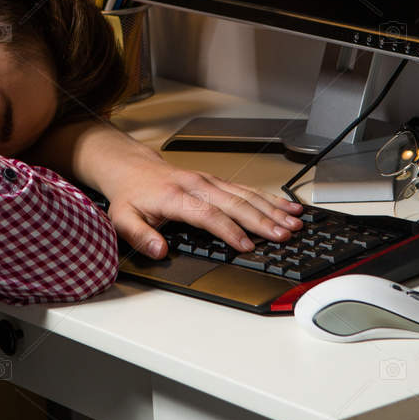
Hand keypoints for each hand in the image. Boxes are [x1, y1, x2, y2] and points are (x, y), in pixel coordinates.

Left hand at [26, 120, 303, 258]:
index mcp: (176, 196)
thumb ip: (140, 236)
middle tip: (284, 235)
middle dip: (262, 220)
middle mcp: (197, 185)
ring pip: (246, 194)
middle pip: (235, 203)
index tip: (246, 245)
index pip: (207, 214)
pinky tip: (287, 206)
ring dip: (272, 209)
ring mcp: (210, 181)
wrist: (132, 168)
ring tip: (294, 222)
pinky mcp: (217, 181)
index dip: (228, 230)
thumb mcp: (123, 219)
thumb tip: (158, 251)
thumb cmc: (131, 196)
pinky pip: (247, 189)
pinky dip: (269, 198)